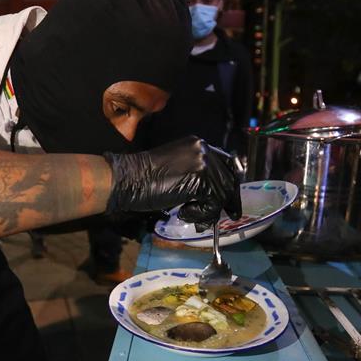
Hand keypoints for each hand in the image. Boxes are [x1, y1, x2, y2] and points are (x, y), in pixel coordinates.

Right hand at [104, 136, 241, 226]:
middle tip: (225, 216)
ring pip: (222, 193)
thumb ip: (197, 175)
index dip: (230, 184)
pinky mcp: (201, 179)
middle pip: (229, 179)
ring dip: (208, 210)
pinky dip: (201, 213)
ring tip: (190, 215)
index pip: (226, 164)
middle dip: (227, 201)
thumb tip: (214, 195)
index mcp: (198, 144)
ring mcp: (204, 163)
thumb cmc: (145, 178)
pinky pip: (213, 203)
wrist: (128, 179)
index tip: (231, 201)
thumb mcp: (177, 169)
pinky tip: (183, 212)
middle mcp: (204, 150)